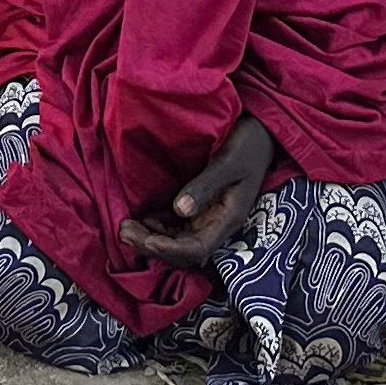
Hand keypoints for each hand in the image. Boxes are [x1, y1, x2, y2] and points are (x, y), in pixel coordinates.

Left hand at [117, 115, 275, 269]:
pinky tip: (139, 217)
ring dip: (151, 237)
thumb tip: (180, 209)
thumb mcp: (229, 162)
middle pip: (183, 249)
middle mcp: (216, 223)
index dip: (171, 250)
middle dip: (153, 245)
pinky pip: (175, 224)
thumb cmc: (248, 145)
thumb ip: (206, 185)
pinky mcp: (199, 206)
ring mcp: (207, 216)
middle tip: (124, 231)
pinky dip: (156, 225)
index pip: (197, 248)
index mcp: (228, 218)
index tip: (147, 240)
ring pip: (176, 239)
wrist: (261, 134)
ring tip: (125, 227)